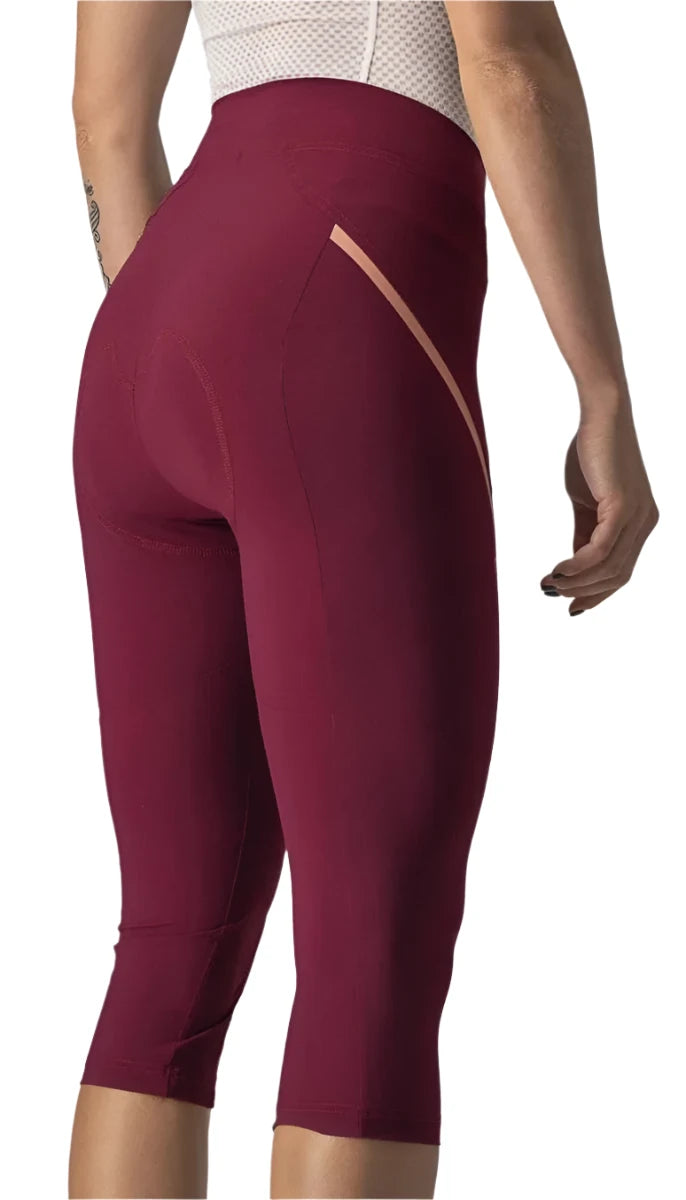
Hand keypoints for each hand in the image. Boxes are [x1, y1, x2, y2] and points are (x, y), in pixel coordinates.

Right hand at [540, 403, 658, 613]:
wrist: (600, 415)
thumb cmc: (591, 451)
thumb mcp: (586, 502)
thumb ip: (584, 532)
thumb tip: (574, 563)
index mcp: (640, 522)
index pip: (622, 570)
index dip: (597, 593)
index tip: (570, 606)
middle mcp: (646, 523)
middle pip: (618, 576)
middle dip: (585, 592)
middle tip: (552, 594)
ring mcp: (638, 516)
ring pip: (610, 568)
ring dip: (576, 582)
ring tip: (549, 584)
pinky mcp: (624, 507)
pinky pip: (601, 550)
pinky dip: (578, 566)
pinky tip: (557, 570)